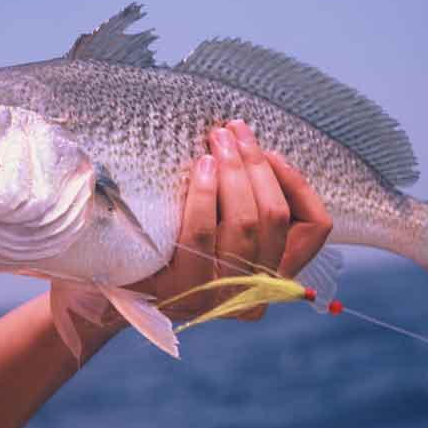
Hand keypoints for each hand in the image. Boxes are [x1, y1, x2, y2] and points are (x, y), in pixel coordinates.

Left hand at [135, 120, 332, 320]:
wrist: (112, 284)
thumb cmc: (172, 242)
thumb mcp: (220, 225)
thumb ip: (244, 201)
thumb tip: (252, 148)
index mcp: (274, 275)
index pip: (315, 227)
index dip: (298, 183)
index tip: (270, 152)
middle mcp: (255, 293)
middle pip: (275, 217)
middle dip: (255, 165)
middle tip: (233, 131)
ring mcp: (219, 296)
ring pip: (245, 223)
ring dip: (233, 172)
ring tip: (216, 142)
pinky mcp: (180, 292)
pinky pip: (202, 234)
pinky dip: (205, 194)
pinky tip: (200, 168)